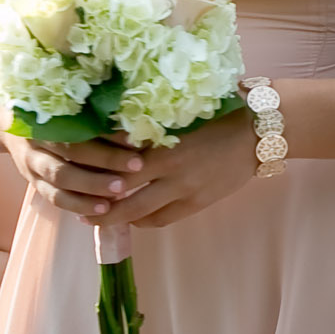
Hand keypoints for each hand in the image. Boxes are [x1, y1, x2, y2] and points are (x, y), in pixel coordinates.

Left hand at [0, 109, 258, 229]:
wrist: (259, 133)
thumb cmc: (221, 112)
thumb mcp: (183, 112)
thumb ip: (153, 122)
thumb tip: (120, 120)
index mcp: (164, 142)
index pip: (119, 157)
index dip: (95, 163)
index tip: (75, 162)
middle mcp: (170, 170)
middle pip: (124, 193)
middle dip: (98, 203)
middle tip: (77, 205)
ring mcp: (185, 190)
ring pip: (141, 212)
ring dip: (117, 217)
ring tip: (97, 219)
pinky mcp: (197, 203)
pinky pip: (163, 219)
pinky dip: (144, 221)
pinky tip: (133, 220)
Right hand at [0, 117, 146, 220]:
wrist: (8, 127)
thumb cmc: (50, 114)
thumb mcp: (65, 107)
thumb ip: (93, 114)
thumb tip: (134, 118)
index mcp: (48, 115)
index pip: (80, 125)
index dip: (108, 133)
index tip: (136, 139)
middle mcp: (38, 140)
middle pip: (72, 152)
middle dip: (106, 160)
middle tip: (136, 166)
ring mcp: (33, 165)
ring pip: (62, 179)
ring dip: (93, 187)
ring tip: (120, 194)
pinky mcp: (35, 184)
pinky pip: (56, 199)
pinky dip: (80, 205)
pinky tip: (102, 210)